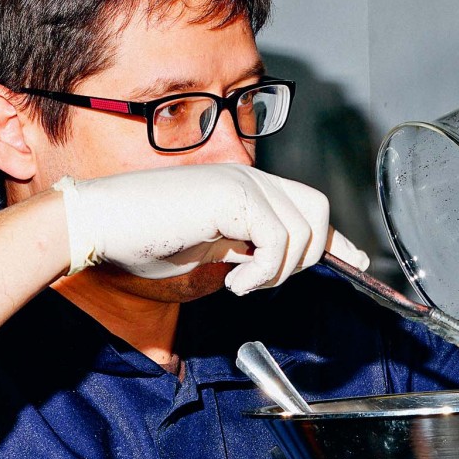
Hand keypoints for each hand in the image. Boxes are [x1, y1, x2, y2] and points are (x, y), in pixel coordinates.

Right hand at [57, 164, 371, 294]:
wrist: (99, 223)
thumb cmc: (139, 241)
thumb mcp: (204, 254)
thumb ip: (242, 255)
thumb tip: (267, 273)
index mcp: (242, 188)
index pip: (305, 207)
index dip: (335, 238)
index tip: (359, 263)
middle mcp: (248, 178)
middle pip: (317, 212)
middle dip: (305, 256)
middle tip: (259, 280)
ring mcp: (241, 182)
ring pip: (304, 230)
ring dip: (279, 270)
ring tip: (240, 281)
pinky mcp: (232, 195)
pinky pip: (280, 240)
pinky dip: (264, 271)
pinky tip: (234, 281)